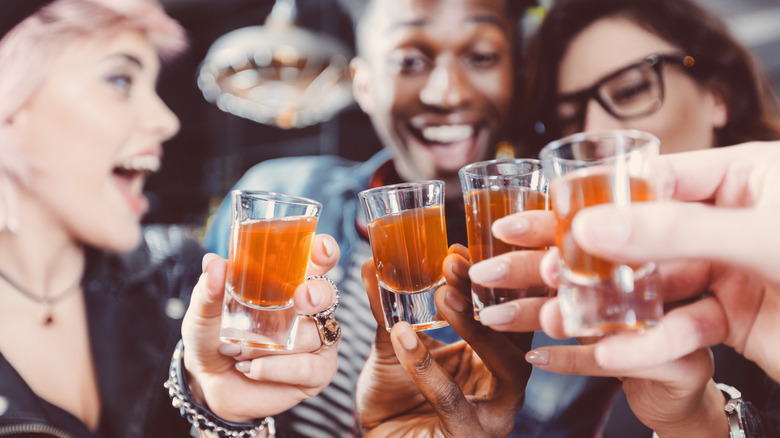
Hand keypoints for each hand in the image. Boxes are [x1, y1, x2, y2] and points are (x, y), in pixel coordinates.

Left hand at [180, 234, 340, 421]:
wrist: (210, 383)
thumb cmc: (213, 339)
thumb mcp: (205, 313)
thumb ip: (209, 289)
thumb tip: (213, 263)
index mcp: (289, 284)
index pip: (317, 262)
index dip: (324, 252)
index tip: (319, 249)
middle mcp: (309, 310)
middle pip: (328, 294)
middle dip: (317, 294)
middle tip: (300, 300)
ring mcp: (317, 341)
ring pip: (310, 335)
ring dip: (270, 345)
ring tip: (240, 351)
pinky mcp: (317, 373)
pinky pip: (308, 367)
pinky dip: (276, 368)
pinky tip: (252, 369)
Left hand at [355, 244, 532, 437]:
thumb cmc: (395, 402)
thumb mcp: (393, 346)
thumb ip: (388, 309)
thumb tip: (370, 262)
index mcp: (497, 357)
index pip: (506, 311)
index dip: (489, 277)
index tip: (458, 247)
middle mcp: (508, 386)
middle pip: (518, 332)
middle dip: (491, 292)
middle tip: (456, 262)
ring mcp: (497, 416)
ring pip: (507, 367)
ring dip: (475, 326)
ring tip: (441, 295)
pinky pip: (454, 400)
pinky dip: (428, 367)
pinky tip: (404, 337)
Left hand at [471, 208, 729, 435]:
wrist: (678, 387)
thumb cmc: (632, 329)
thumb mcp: (599, 294)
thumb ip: (565, 271)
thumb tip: (501, 252)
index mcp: (645, 247)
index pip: (589, 227)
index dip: (542, 225)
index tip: (500, 228)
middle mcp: (669, 273)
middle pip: (590, 263)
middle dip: (531, 267)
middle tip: (485, 273)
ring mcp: (682, 316)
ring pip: (602, 311)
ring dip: (544, 313)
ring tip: (497, 317)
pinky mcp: (684, 361)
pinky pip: (621, 360)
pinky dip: (572, 359)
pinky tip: (535, 357)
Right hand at [558, 142, 779, 380]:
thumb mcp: (760, 237)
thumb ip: (675, 229)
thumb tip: (595, 225)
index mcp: (745, 177)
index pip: (659, 179)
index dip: (605, 197)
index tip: (559, 215)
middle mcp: (732, 220)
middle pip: (648, 233)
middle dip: (599, 256)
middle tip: (549, 267)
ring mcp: (731, 270)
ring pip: (658, 284)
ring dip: (616, 304)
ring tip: (569, 315)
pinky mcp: (734, 318)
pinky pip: (683, 325)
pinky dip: (653, 341)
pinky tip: (618, 351)